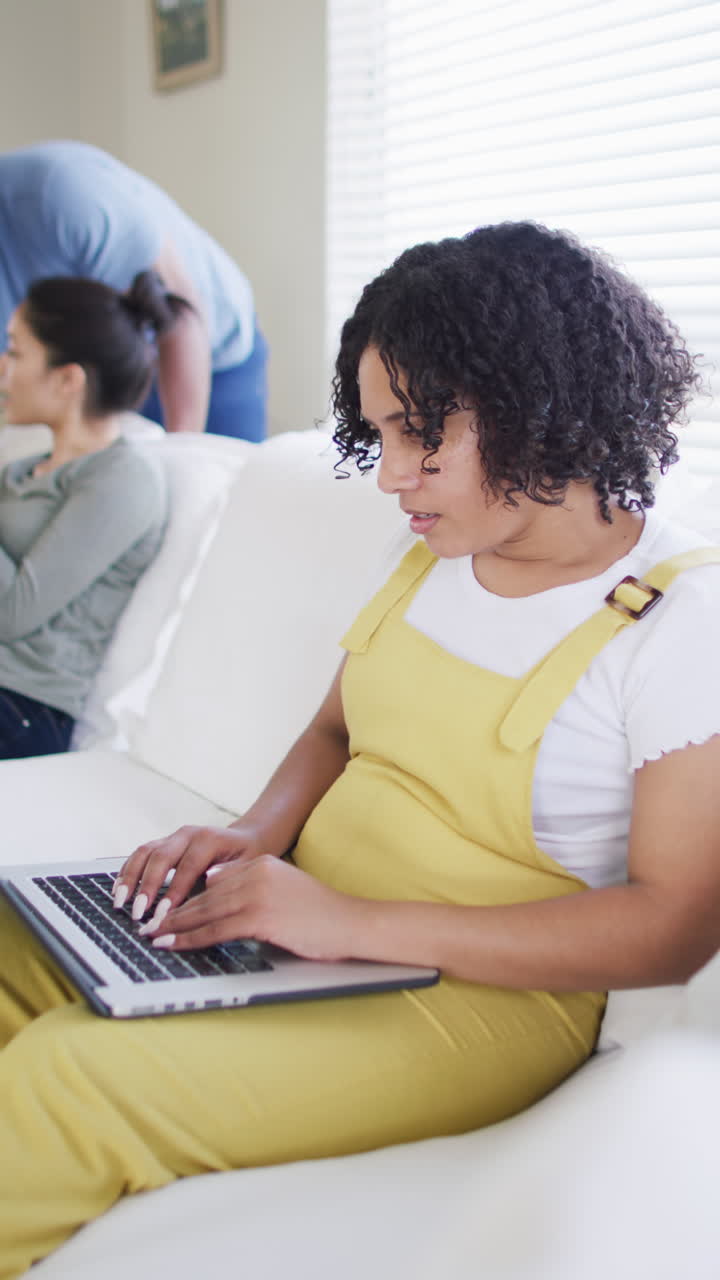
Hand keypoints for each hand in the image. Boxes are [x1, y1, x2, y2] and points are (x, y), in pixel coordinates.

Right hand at [114, 822, 264, 922]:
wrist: (247, 837)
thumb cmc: (248, 856)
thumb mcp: (247, 866)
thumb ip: (229, 877)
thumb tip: (207, 892)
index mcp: (209, 839)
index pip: (187, 866)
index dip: (173, 891)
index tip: (163, 915)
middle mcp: (187, 834)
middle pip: (160, 857)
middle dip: (146, 887)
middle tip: (137, 913)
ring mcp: (173, 837)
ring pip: (145, 852)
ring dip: (130, 877)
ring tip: (120, 902)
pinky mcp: (164, 843)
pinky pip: (140, 854)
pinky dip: (128, 870)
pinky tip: (119, 889)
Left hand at [142, 856, 365, 961]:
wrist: (350, 923)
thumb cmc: (320, 914)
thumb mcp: (283, 888)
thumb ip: (250, 884)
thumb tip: (212, 883)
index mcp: (261, 865)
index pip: (214, 884)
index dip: (188, 898)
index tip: (167, 910)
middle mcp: (256, 874)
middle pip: (205, 896)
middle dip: (174, 912)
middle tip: (149, 924)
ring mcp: (257, 894)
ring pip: (205, 911)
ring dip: (174, 926)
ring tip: (153, 937)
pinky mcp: (260, 916)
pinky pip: (216, 930)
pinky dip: (190, 939)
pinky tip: (173, 944)